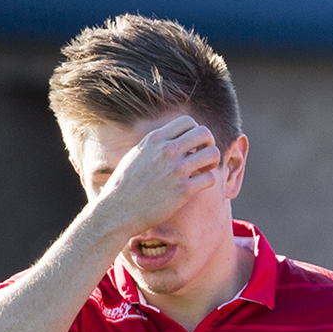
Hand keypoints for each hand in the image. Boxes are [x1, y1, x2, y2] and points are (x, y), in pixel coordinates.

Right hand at [92, 116, 225, 237]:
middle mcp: (166, 150)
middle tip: (203, 157)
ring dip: (213, 162)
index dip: (196, 132)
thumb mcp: (137, 154)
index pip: (188, 121)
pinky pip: (211, 178)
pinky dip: (208, 181)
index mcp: (154, 140)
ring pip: (213, 153)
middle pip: (204, 133)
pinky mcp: (183, 189)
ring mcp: (176, 169)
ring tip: (202, 171)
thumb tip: (172, 138)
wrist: (119, 210)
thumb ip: (155, 145)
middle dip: (209, 144)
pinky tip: (197, 186)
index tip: (192, 145)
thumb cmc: (127, 184)